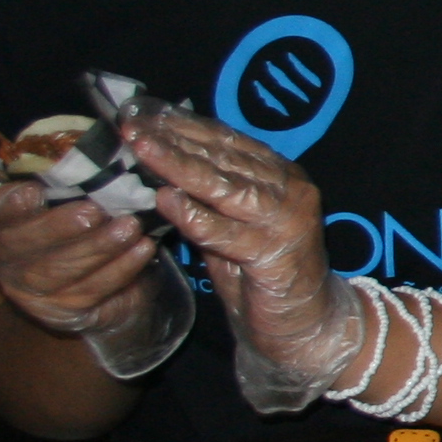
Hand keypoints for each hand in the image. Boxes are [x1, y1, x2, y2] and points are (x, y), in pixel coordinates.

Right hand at [0, 178, 162, 336]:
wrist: (98, 276)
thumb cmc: (79, 217)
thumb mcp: (67, 191)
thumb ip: (63, 175)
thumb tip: (82, 146)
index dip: (6, 205)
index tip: (33, 192)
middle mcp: (1, 255)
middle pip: (19, 246)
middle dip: (58, 229)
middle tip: (95, 212)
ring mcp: (27, 288)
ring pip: (56, 272)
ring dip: (97, 248)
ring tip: (130, 227)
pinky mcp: (60, 310)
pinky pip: (90, 290)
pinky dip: (120, 269)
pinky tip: (143, 249)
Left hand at [124, 106, 366, 408]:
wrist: (306, 327)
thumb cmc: (263, 277)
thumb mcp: (231, 227)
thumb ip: (207, 198)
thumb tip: (160, 164)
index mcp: (283, 177)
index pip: (230, 142)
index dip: (187, 126)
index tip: (146, 115)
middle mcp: (292, 190)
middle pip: (225, 158)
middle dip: (175, 140)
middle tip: (134, 127)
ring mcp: (288, 221)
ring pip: (225, 188)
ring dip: (179, 167)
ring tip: (142, 150)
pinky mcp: (277, 254)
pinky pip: (228, 232)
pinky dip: (195, 216)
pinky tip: (166, 200)